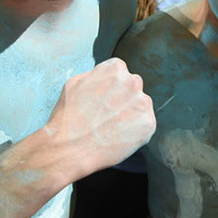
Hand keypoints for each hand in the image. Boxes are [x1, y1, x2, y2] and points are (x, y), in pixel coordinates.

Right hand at [45, 58, 155, 179]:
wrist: (70, 149)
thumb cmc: (68, 117)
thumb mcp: (75, 83)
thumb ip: (96, 75)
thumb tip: (107, 78)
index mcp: (115, 68)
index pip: (120, 72)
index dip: (111, 88)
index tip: (103, 99)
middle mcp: (133, 82)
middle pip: (133, 88)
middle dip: (123, 99)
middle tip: (107, 115)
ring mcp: (143, 103)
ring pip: (141, 106)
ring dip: (131, 114)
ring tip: (111, 127)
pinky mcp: (148, 124)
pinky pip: (145, 125)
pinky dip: (135, 131)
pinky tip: (118, 136)